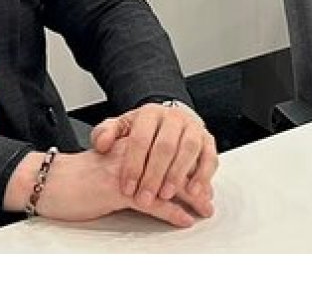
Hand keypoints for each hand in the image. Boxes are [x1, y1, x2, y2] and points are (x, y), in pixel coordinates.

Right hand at [2, 143, 210, 227]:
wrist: (49, 181)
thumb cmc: (76, 179)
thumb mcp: (108, 168)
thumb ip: (131, 170)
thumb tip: (153, 183)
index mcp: (130, 147)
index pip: (167, 155)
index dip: (187, 169)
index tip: (202, 182)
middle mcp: (132, 154)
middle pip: (173, 166)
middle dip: (195, 183)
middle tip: (209, 198)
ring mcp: (127, 171)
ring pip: (168, 183)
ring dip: (190, 198)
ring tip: (204, 208)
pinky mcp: (118, 189)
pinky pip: (152, 202)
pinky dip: (171, 212)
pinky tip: (183, 219)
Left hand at [90, 101, 218, 213]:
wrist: (168, 122)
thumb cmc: (143, 130)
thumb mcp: (120, 128)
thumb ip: (105, 134)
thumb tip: (101, 144)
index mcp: (150, 114)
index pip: (140, 139)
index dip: (133, 165)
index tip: (127, 188)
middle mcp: (174, 118)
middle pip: (165, 146)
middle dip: (154, 175)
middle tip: (145, 197)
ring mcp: (193, 128)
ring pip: (189, 150)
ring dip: (178, 175)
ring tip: (166, 195)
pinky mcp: (208, 140)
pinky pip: (210, 157)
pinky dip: (203, 175)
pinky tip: (194, 191)